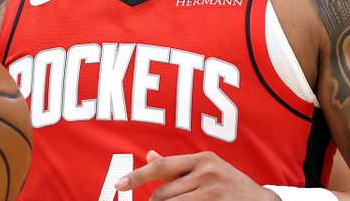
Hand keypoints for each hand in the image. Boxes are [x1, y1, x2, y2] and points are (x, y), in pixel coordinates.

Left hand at [115, 150, 278, 199]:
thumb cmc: (231, 187)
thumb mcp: (208, 171)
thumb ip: (178, 167)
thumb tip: (149, 155)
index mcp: (203, 159)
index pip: (163, 166)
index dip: (138, 176)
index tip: (119, 185)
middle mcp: (208, 172)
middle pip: (163, 194)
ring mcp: (213, 192)